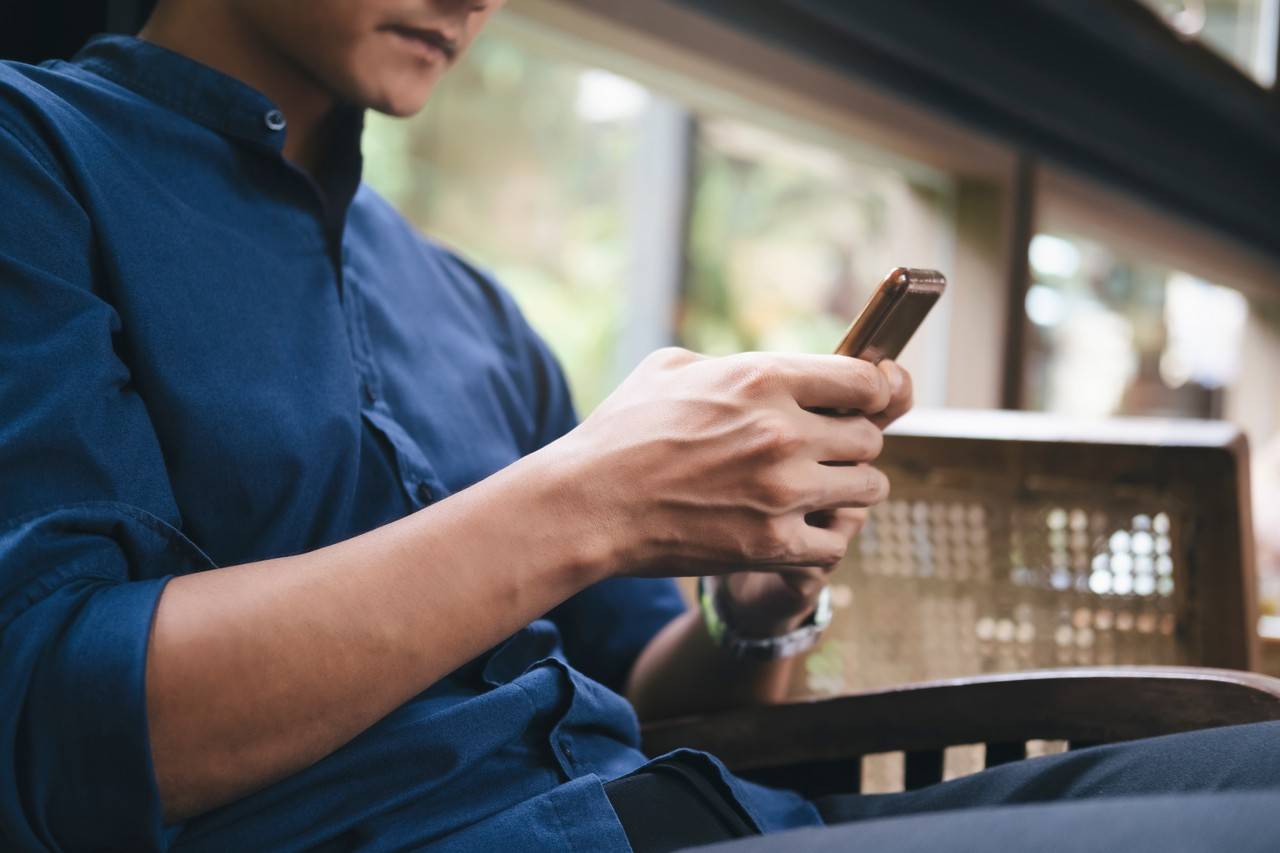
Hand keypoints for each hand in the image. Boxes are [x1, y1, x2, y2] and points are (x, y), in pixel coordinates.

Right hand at [551, 348, 898, 579]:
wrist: (589, 503)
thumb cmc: (621, 432)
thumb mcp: (673, 367)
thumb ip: (733, 365)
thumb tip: (770, 371)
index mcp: (763, 378)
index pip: (865, 379)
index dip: (872, 392)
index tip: (864, 403)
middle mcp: (784, 431)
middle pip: (870, 437)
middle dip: (852, 444)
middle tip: (828, 453)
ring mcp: (782, 491)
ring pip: (867, 487)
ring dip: (849, 489)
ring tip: (822, 491)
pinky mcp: (773, 543)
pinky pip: (837, 542)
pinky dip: (824, 537)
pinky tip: (800, 529)